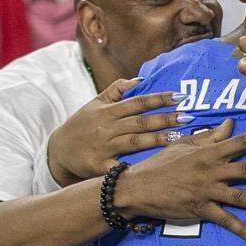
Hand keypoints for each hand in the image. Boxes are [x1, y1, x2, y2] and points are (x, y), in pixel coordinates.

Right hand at [47, 78, 187, 187]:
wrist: (57, 152)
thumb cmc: (82, 126)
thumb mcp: (94, 104)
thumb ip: (116, 91)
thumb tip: (140, 79)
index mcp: (108, 111)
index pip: (138, 102)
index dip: (159, 99)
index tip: (180, 96)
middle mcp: (107, 128)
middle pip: (141, 122)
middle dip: (165, 119)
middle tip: (188, 117)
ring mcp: (104, 147)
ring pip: (135, 142)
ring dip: (158, 139)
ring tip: (180, 137)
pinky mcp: (100, 166)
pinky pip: (121, 166)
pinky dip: (135, 166)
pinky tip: (154, 166)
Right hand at [115, 118, 245, 242]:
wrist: (137, 187)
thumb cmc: (162, 164)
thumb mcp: (185, 145)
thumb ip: (211, 136)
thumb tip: (231, 124)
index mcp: (209, 153)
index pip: (240, 142)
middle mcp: (211, 172)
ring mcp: (206, 192)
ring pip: (239, 196)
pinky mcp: (200, 210)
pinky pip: (224, 220)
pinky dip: (241, 229)